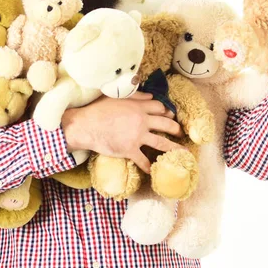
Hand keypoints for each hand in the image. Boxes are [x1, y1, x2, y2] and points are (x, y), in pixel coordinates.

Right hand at [61, 92, 185, 172]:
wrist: (85, 125)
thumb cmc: (98, 109)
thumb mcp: (116, 96)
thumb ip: (135, 96)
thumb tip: (150, 96)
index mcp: (138, 107)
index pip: (159, 107)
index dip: (166, 111)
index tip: (170, 115)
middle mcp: (141, 121)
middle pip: (165, 124)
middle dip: (175, 129)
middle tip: (180, 133)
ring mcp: (137, 136)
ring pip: (161, 143)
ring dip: (173, 149)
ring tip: (182, 154)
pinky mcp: (130, 150)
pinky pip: (143, 160)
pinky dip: (149, 167)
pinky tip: (154, 172)